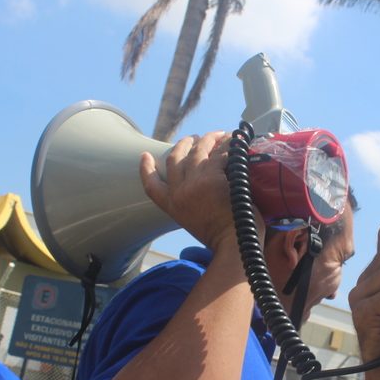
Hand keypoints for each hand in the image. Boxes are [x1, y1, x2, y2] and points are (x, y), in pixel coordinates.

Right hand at [140, 131, 240, 252]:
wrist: (234, 243)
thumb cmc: (222, 237)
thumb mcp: (194, 222)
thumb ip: (190, 205)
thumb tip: (199, 190)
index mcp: (172, 206)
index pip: (151, 185)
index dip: (146, 169)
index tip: (145, 156)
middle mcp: (180, 192)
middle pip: (176, 159)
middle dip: (184, 144)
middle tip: (194, 138)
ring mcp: (195, 183)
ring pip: (198, 151)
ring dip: (208, 139)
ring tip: (218, 135)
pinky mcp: (214, 177)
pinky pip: (219, 154)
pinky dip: (228, 146)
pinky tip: (234, 142)